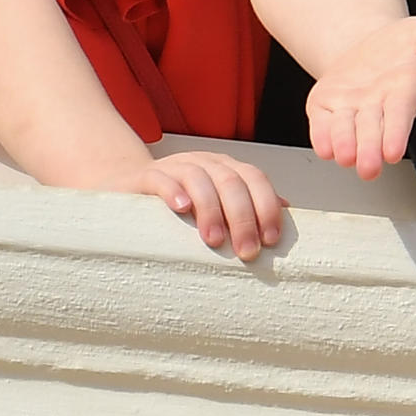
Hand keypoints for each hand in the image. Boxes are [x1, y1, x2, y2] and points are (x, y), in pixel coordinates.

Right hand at [97, 151, 284, 259]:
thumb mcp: (217, 201)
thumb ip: (248, 203)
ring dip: (211, 208)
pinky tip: (182, 209)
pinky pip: (162, 178)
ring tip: (214, 241)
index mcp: (226, 168)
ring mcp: (174, 166)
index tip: (272, 240)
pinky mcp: (146, 176)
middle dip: (243, 217)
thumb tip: (287, 210)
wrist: (128, 186)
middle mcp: (204, 162)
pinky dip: (173, 191)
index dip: (266, 206)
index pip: (254, 178)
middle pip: (231, 181)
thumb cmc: (180, 202)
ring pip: (199, 178)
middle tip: (247, 253)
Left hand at [306, 15, 415, 179]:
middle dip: (369, 149)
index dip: (397, 133)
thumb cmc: (401, 45)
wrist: (365, 46)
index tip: (394, 152)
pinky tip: (322, 146)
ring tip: (343, 157)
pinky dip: (321, 135)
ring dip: (344, 145)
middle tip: (369, 168)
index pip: (401, 117)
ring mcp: (349, 110)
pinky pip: (321, 125)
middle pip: (372, 131)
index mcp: (402, 93)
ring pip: (345, 132)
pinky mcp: (325, 108)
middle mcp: (376, 108)